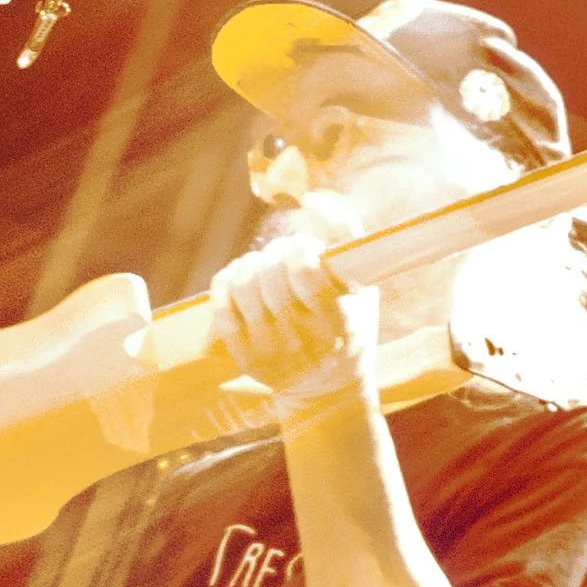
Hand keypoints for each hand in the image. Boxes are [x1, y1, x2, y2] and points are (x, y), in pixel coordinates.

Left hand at [209, 193, 378, 411]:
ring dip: (251, 264)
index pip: (306, 272)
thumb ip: (347, 237)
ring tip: (263, 265)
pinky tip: (239, 277)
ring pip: (244, 288)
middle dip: (275, 254)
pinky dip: (227, 282)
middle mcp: (306, 343)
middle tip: (282, 254)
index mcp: (340, 325)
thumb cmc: (350, 325)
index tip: (304, 246)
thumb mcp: (364, 286)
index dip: (299, 247)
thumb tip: (312, 198)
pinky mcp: (247, 359)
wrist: (327, 389)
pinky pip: (222, 308)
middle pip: (271, 277)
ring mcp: (272, 353)